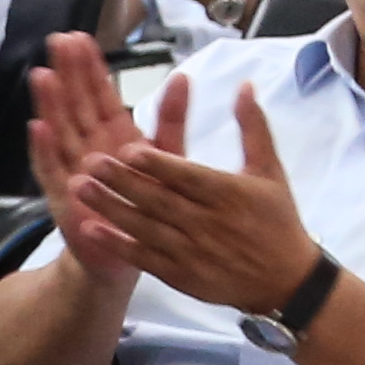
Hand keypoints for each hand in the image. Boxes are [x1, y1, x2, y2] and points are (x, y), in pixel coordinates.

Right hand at [27, 35, 150, 277]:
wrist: (131, 252)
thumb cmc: (149, 204)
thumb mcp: (168, 156)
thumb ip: (172, 117)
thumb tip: (184, 75)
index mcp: (115, 135)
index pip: (100, 94)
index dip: (90, 67)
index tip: (79, 37)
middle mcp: (89, 148)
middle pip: (75, 105)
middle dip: (67, 74)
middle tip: (57, 42)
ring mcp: (73, 170)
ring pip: (60, 131)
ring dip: (50, 104)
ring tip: (42, 75)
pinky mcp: (64, 197)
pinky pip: (51, 170)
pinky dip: (44, 150)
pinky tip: (37, 128)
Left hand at [76, 80, 321, 312]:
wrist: (285, 280)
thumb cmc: (276, 219)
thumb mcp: (270, 170)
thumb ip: (253, 127)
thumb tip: (244, 84)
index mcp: (229, 194)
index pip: (187, 176)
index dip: (157, 164)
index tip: (128, 148)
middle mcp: (207, 222)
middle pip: (158, 199)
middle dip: (122, 180)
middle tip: (89, 161)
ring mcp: (191, 251)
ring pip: (144, 227)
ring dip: (110, 207)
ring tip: (79, 187)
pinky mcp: (180, 275)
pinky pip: (143, 258)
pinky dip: (117, 244)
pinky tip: (90, 228)